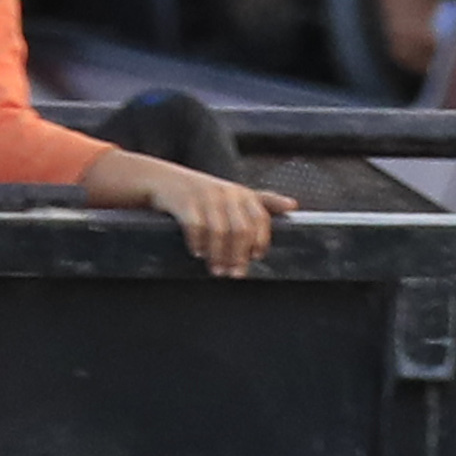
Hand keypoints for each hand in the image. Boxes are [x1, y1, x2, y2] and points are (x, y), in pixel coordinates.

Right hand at [113, 153, 281, 275]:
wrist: (162, 181)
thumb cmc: (202, 196)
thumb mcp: (232, 197)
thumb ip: (261, 203)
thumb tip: (293, 205)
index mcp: (242, 193)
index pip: (261, 217)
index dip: (261, 239)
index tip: (257, 255)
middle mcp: (227, 192)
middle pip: (241, 230)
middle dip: (239, 256)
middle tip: (235, 274)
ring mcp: (205, 195)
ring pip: (220, 233)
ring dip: (219, 256)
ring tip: (217, 270)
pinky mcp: (185, 200)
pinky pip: (196, 227)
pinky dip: (198, 244)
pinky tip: (197, 253)